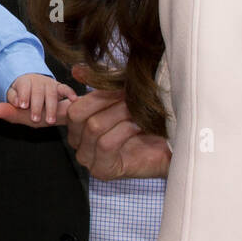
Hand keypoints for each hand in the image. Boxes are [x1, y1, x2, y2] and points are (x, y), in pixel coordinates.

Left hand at [0, 73, 76, 126]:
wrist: (40, 95)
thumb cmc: (28, 106)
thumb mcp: (16, 109)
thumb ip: (6, 110)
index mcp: (23, 82)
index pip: (23, 86)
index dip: (23, 95)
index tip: (22, 106)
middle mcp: (37, 81)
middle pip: (37, 91)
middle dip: (36, 105)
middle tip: (35, 118)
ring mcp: (50, 84)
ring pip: (52, 92)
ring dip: (51, 106)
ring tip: (49, 120)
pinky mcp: (61, 87)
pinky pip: (66, 88)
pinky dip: (70, 92)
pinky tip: (73, 100)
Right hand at [64, 64, 171, 180]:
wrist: (169, 146)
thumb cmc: (145, 119)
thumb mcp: (121, 97)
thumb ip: (100, 85)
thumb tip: (77, 69)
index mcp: (78, 124)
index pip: (72, 106)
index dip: (92, 93)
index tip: (118, 86)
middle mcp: (77, 142)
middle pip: (79, 115)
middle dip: (107, 100)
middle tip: (130, 94)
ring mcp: (88, 159)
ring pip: (94, 127)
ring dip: (120, 114)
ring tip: (138, 110)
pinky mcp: (102, 170)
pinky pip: (105, 144)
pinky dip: (124, 130)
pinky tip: (138, 126)